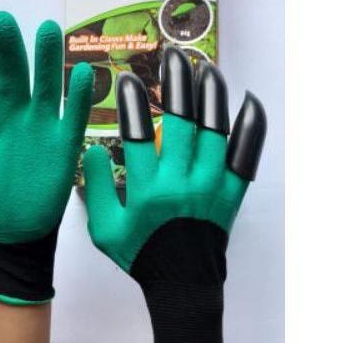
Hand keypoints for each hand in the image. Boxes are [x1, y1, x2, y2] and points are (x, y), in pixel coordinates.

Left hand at [0, 11, 93, 303]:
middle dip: (7, 49)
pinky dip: (79, 95)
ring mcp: (41, 124)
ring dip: (48, 60)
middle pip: (12, 74)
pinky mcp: (66, 141)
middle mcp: (13, 113)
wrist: (16, 227)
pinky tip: (81, 72)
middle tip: (1, 20)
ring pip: (47, 85)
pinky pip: (74, 115)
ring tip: (47, 29)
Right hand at [84, 46, 265, 342]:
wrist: (183, 285)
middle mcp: (180, 182)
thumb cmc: (141, 254)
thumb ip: (94, 188)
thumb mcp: (103, 229)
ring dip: (211, 96)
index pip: (137, 134)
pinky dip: (250, 129)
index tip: (129, 79)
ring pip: (214, 132)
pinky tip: (250, 102)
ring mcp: (210, 187)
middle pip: (181, 123)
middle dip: (177, 84)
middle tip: (173, 57)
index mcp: (146, 190)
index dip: (133, 103)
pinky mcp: (230, 194)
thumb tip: (92, 150)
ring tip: (206, 69)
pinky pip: (245, 157)